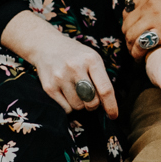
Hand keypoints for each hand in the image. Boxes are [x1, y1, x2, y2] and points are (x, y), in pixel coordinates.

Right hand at [0, 11, 118, 118]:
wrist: (47, 45)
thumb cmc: (75, 55)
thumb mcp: (92, 58)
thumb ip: (101, 79)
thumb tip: (107, 105)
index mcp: (91, 59)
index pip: (105, 89)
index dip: (111, 106)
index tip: (114, 116)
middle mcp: (75, 67)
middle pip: (91, 101)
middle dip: (93, 105)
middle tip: (90, 98)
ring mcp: (60, 77)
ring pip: (78, 106)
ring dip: (80, 104)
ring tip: (76, 91)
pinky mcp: (49, 87)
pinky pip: (65, 108)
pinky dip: (69, 106)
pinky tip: (66, 93)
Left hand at [124, 0, 160, 60]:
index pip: (129, 8)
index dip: (129, 20)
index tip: (134, 28)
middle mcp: (149, 4)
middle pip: (127, 23)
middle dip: (128, 35)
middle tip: (134, 44)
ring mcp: (155, 18)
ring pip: (131, 35)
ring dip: (131, 46)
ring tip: (136, 53)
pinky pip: (142, 45)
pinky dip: (138, 53)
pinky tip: (141, 57)